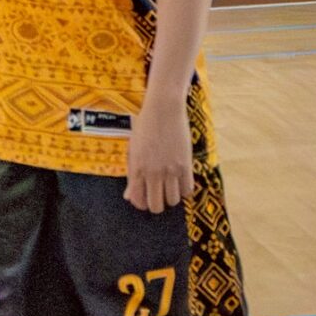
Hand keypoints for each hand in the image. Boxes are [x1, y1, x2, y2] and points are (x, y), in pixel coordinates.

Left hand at [124, 96, 194, 212]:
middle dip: (156, 204)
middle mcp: (152, 172)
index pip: (137, 200)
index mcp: (136, 168)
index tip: (145, 198)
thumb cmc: (145, 127)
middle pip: (155, 206)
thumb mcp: (132, 149)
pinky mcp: (185, 165)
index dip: (141, 203)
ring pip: (172, 201)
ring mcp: (169, 170)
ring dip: (170, 197)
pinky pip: (187, 191)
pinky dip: (184, 191)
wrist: (163, 109)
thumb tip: (128, 197)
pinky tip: (180, 182)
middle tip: (158, 195)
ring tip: (169, 186)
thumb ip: (131, 175)